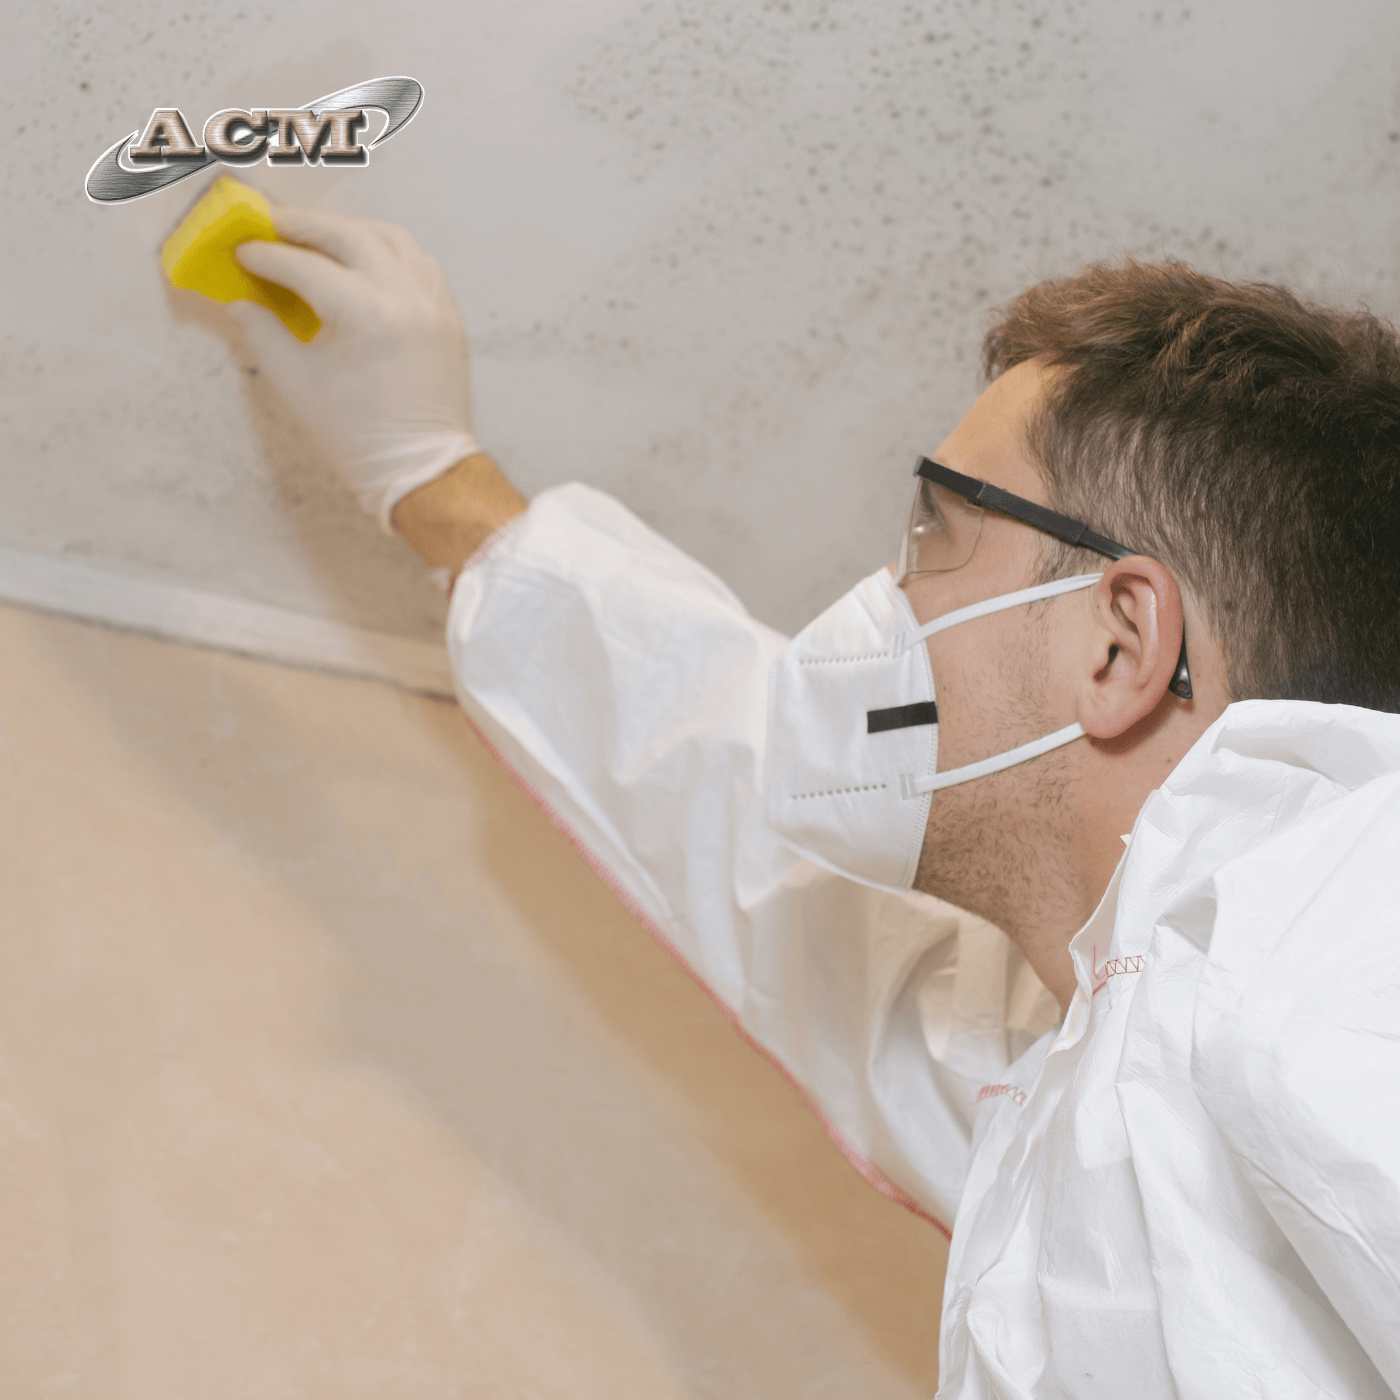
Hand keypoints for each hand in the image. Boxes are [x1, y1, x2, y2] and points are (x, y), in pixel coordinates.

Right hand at [227, 208, 478, 531]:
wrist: (422, 469)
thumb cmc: (360, 436)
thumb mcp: (299, 385)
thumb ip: (264, 335)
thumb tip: (240, 303)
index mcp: (367, 314)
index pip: (306, 266)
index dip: (268, 256)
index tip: (244, 251)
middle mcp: (406, 298)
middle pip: (349, 236)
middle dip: (306, 226)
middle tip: (274, 225)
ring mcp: (434, 304)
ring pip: (392, 239)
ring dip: (352, 232)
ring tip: (320, 237)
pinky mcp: (449, 316)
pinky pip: (421, 263)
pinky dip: (391, 253)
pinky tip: (367, 261)